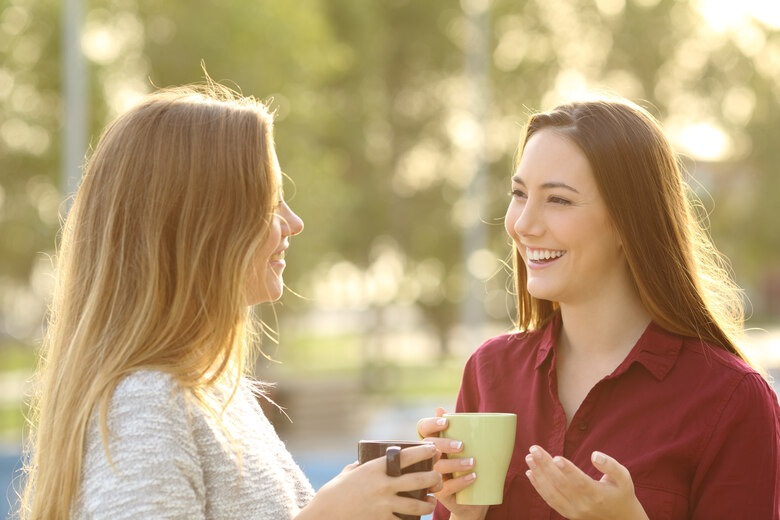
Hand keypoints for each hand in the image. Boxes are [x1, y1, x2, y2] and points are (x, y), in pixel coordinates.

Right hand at [298, 443, 442, 519]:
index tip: (433, 449)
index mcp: (376, 468)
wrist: (325, 515)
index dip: (424, 452)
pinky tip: (418, 518)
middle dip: (435, 478)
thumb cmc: (335, 492)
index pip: (407, 456)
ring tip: (431, 502)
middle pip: (420, 480)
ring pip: (418, 505)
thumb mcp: (350, 473)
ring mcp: (385, 505)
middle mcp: (383, 485)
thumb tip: (375, 458)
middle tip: (439, 478)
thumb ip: (364, 465)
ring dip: (429, 504)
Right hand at [417, 408, 488, 519]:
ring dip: (455, 464)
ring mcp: (432, 476)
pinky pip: (446, 487)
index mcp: (434, 442)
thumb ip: (461, 429)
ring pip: (436, 467)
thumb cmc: (468, 466)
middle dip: (444, 444)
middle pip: (428, 447)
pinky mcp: (439, 493)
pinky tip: (473, 477)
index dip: (431, 424)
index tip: (446, 422)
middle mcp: (429, 458)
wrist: (473, 499)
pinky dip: (460, 481)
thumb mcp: (468, 446)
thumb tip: (443, 408)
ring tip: (473, 462)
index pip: (423, 428)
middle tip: (462, 445)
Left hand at [524, 446, 648, 519]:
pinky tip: (531, 473)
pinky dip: (538, 487)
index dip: (568, 470)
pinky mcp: (567, 514)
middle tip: (534, 449)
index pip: (580, 482)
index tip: (556, 457)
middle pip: (561, 485)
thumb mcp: (624, 478)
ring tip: (530, 459)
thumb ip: (611, 466)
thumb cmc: (621, 493)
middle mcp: (584, 505)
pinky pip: (550, 501)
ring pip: (552, 493)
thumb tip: (595, 455)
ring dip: (538, 475)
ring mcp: (574, 511)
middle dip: (546, 466)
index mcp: (598, 494)